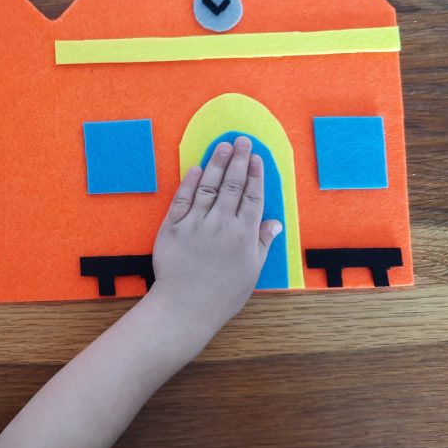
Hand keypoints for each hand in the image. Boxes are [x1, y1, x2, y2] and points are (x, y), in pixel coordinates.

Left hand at [150, 136, 282, 339]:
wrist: (185, 307)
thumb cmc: (222, 295)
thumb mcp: (251, 271)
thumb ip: (262, 243)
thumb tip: (275, 223)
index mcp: (244, 235)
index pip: (252, 197)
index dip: (255, 175)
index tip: (257, 158)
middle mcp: (221, 225)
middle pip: (233, 185)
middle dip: (239, 160)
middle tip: (242, 140)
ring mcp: (195, 224)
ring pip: (209, 187)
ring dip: (217, 163)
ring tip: (223, 146)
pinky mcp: (172, 227)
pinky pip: (182, 199)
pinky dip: (190, 182)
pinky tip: (197, 168)